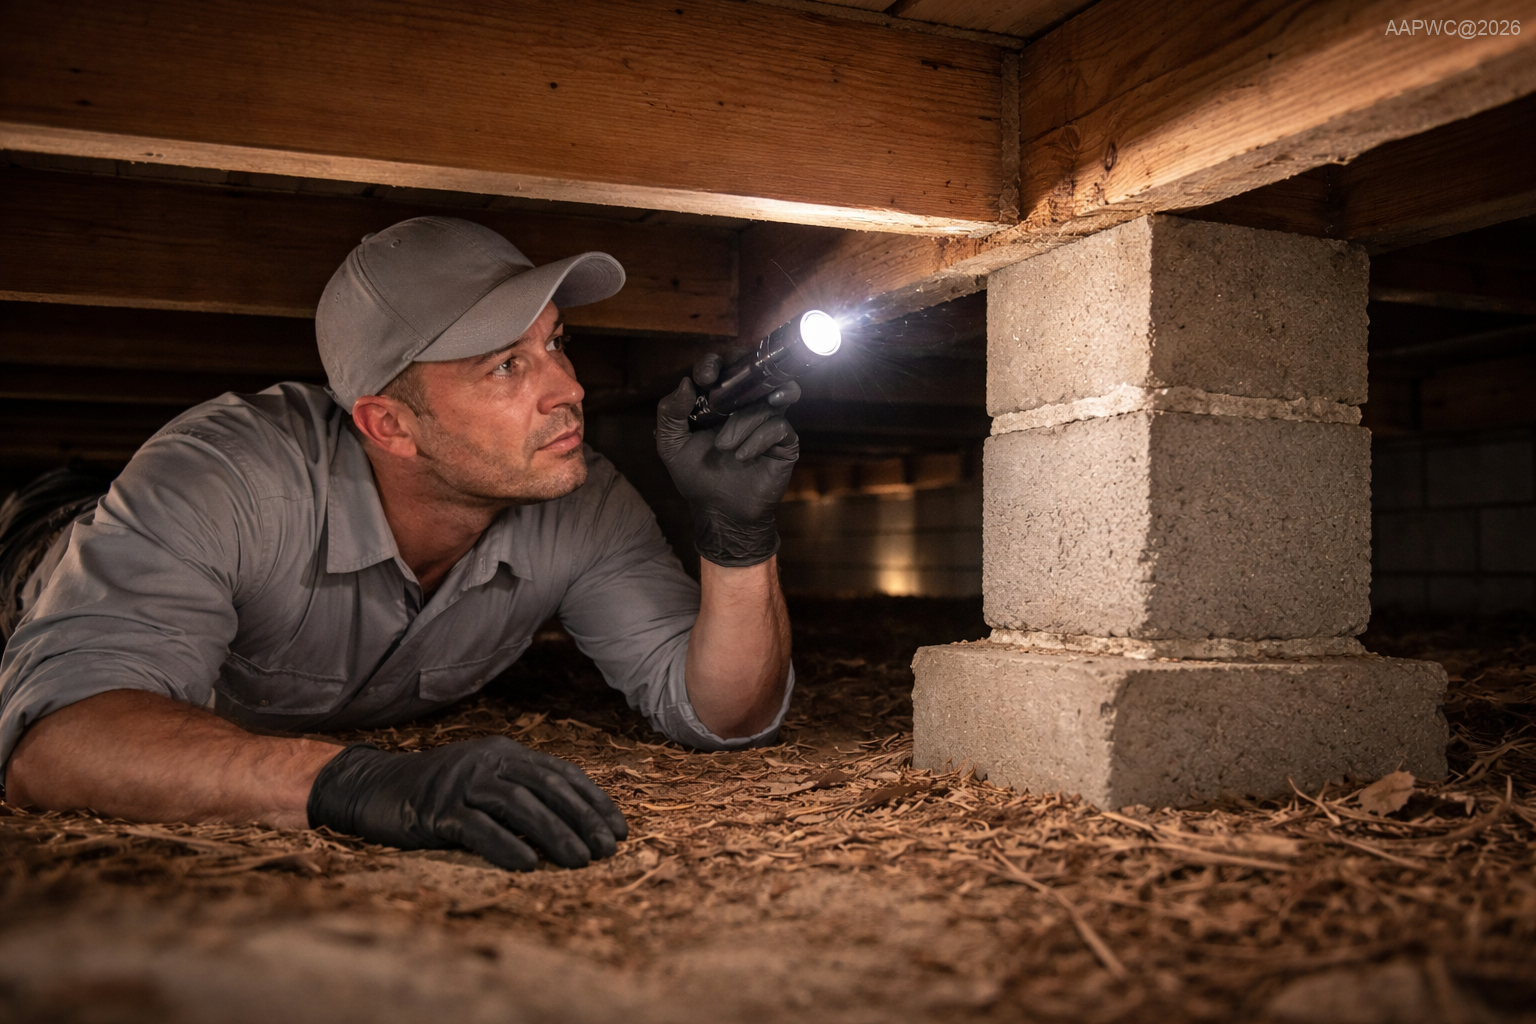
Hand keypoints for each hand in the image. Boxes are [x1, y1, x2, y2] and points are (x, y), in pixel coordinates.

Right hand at [306, 737, 627, 870]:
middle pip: (546, 788)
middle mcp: (488, 761)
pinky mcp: (437, 809)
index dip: (593, 801)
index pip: (562, 774)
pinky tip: (528, 864)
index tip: (618, 829)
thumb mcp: (485, 783)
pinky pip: (478, 827)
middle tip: (606, 849)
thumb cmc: (439, 793)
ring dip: (554, 833)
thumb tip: (574, 824)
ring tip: (579, 861)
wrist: (374, 789)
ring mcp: (461, 783)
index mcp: (506, 753)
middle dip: (582, 819)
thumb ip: (523, 793)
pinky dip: (505, 845)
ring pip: (518, 805)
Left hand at [656, 352, 800, 566]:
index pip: (721, 367)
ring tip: (725, 447)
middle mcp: (745, 404)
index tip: (705, 378)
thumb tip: (684, 383)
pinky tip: (742, 457)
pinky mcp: (784, 440)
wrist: (720, 511)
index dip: (714, 363)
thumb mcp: (671, 446)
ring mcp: (767, 420)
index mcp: (718, 399)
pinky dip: (757, 440)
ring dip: (742, 423)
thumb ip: (669, 414)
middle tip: (729, 391)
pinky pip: (778, 426)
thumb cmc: (696, 477)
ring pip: (766, 400)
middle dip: (744, 372)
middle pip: (754, 369)